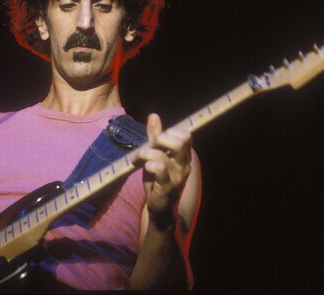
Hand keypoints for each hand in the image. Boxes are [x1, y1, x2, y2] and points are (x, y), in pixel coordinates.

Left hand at [136, 114, 191, 228]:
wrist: (159, 207)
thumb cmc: (158, 179)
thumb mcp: (156, 155)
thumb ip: (156, 137)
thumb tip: (154, 115)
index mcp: (184, 156)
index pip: (186, 135)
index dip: (170, 132)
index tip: (156, 139)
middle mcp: (184, 165)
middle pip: (179, 142)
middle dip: (160, 139)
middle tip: (148, 146)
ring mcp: (177, 176)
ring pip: (163, 155)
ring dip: (146, 153)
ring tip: (137, 158)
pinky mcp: (167, 187)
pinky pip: (158, 169)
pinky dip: (148, 164)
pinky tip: (144, 168)